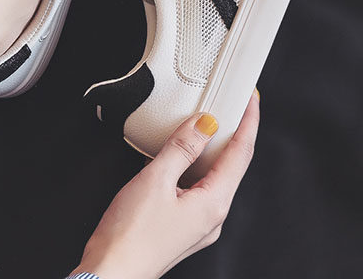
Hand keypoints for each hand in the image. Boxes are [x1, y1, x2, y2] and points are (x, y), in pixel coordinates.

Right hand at [73, 90, 259, 278]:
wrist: (110, 274)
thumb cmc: (130, 237)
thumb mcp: (156, 179)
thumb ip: (182, 147)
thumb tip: (204, 124)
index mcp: (214, 203)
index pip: (241, 153)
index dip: (249, 122)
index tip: (252, 100)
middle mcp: (212, 216)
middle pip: (232, 164)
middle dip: (234, 133)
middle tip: (233, 105)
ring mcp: (198, 223)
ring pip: (214, 175)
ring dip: (212, 148)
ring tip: (207, 123)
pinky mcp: (182, 226)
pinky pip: (197, 187)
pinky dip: (194, 164)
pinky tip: (180, 154)